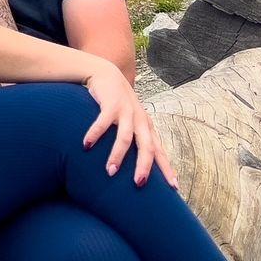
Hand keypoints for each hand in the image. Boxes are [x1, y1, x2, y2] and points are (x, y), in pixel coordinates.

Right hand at [80, 67, 177, 186]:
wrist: (107, 74)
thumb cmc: (117, 102)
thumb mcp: (130, 119)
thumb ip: (134, 137)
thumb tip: (136, 163)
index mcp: (146, 126)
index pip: (160, 151)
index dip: (167, 168)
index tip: (174, 187)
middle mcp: (140, 120)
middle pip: (147, 147)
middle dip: (144, 166)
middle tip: (139, 184)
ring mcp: (126, 112)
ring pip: (125, 138)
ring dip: (117, 155)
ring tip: (110, 171)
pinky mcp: (110, 104)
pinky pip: (103, 123)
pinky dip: (95, 134)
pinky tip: (87, 145)